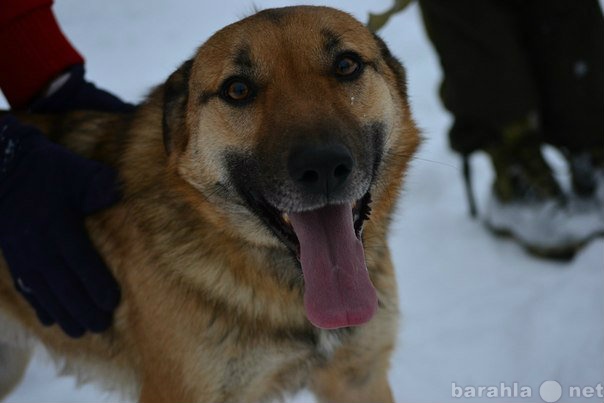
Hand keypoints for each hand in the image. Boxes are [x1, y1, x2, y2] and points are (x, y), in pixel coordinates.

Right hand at [0, 116, 120, 336]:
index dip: (95, 283)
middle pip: (63, 283)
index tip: (112, 302)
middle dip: (82, 307)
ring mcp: (22, 253)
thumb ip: (99, 184)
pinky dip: (38, 304)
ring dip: (62, 312)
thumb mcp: (77, 170)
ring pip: (44, 290)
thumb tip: (118, 193)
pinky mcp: (12, 256)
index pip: (80, 260)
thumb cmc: (47, 168)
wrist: (3, 167)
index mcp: (57, 224)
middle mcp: (38, 244)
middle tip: (101, 327)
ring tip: (80, 331)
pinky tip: (49, 320)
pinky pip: (25, 285)